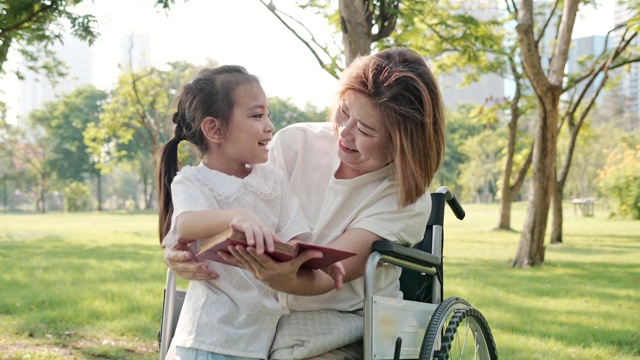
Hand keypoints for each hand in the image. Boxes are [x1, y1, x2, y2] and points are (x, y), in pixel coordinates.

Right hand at [164, 242, 218, 279]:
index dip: (182, 256)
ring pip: (190, 275)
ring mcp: (178, 272)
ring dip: (202, 275)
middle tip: (206, 266)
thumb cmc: (178, 244)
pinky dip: (204, 277)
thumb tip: (196, 230)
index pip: (175, 256)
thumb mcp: (179, 239)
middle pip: (184, 267)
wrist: (172, 253)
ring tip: (213, 273)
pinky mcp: (184, 276)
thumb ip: (186, 237)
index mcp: (170, 254)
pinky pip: (194, 278)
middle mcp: (173, 264)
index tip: (190, 255)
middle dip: (195, 267)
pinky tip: (213, 276)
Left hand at [219, 245, 341, 294]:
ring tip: (227, 247)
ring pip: (244, 263)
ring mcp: (257, 273)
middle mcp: (263, 273)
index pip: (263, 261)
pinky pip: (241, 265)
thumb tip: (319, 251)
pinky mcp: (253, 272)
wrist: (287, 285)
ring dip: (235, 256)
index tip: (248, 247)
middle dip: (242, 253)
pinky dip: (233, 259)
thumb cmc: (293, 271)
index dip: (255, 254)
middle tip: (234, 244)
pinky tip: (222, 253)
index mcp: (273, 269)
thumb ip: (307, 256)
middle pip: (251, 261)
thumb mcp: (299, 264)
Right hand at [229, 210, 282, 254]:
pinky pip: (238, 225)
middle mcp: (258, 226)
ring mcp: (249, 224)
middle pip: (261, 234)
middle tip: (260, 252)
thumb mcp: (265, 231)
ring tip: (250, 244)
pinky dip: (235, 225)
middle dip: (261, 243)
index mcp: (264, 229)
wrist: (244, 215)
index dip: (270, 242)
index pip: (269, 235)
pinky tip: (231, 225)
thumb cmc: (256, 227)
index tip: (272, 251)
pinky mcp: (241, 223)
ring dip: (250, 236)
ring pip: (251, 230)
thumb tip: (286, 245)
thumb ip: (273, 237)